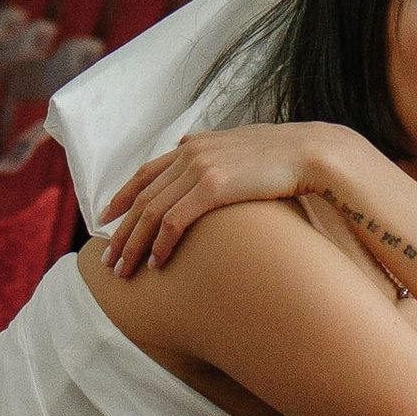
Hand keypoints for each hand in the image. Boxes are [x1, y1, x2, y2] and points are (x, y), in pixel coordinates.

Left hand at [100, 122, 345, 274]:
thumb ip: (217, 153)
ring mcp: (200, 169)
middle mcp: (190, 153)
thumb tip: (201, 156)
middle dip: (122, 232)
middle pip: (143, 198)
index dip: (122, 196)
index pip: (145, 172)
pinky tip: (156, 263)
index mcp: (194, 145)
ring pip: (151, 213)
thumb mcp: (242, 147)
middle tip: (108, 260)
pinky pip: (174, 221)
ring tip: (124, 270)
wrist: (311, 152)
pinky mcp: (213, 187)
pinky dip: (160, 244)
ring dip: (134, 245)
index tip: (106, 218)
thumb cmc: (284, 156)